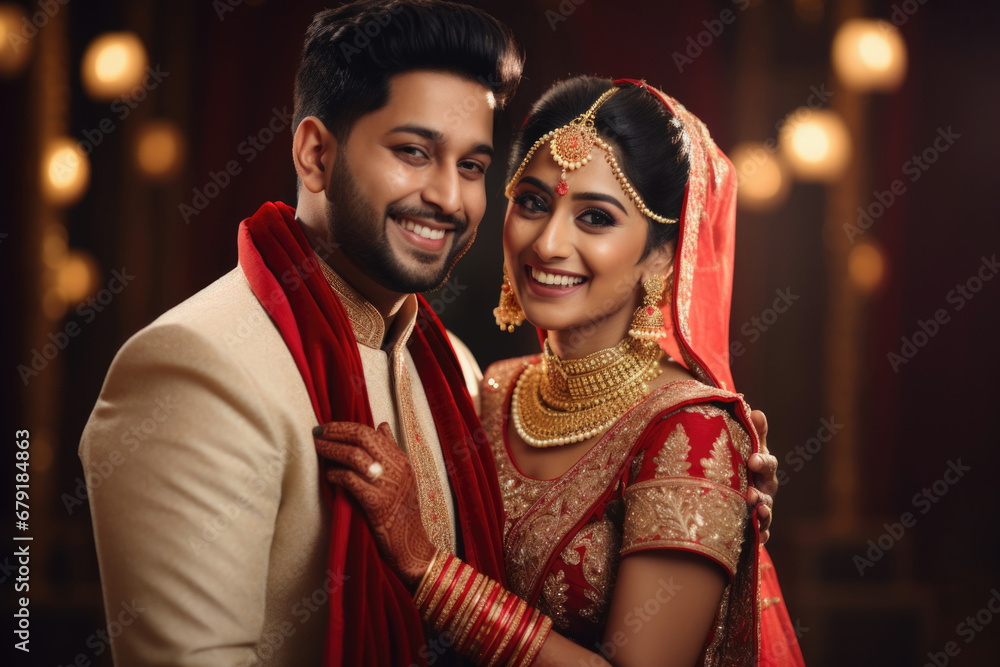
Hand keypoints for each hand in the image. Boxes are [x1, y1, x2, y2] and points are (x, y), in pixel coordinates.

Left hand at [314, 421, 435, 590]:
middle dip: (336, 432)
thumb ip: (391, 450)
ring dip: (332, 450)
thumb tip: (381, 426)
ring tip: (318, 449)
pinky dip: (336, 474)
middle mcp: (396, 467)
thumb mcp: (404, 476)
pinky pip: (351, 480)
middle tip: (317, 432)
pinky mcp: (377, 503)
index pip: (370, 431)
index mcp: (401, 459)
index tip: (327, 427)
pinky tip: (328, 475)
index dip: (345, 426)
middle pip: (362, 437)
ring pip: (354, 456)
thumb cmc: (404, 513)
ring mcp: (387, 484)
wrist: (413, 546)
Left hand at [746, 410, 776, 543]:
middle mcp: (765, 489)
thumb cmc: (741, 461)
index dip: (762, 461)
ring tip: (755, 515)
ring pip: (766, 514)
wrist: (731, 485)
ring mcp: (761, 509)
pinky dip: (761, 536)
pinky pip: (761, 534)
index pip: (767, 463)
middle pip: (767, 493)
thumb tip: (756, 411)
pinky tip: (758, 538)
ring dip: (762, 516)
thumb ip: (753, 431)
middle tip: (750, 495)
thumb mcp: (746, 445)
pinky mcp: (754, 526)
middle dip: (760, 494)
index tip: (752, 459)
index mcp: (763, 468)